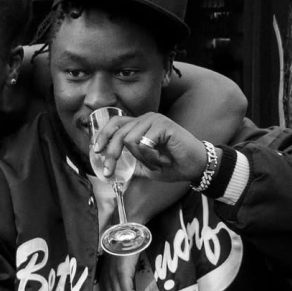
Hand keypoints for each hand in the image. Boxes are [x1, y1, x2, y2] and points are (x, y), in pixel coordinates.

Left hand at [92, 112, 207, 182]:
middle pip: (118, 133)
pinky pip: (144, 144)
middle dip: (111, 155)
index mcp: (141, 124)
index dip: (103, 135)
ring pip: (130, 140)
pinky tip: (163, 159)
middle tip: (109, 172)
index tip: (96, 150)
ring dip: (141, 159)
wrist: (195, 166)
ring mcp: (155, 119)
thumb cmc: (174, 164)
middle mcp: (146, 118)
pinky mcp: (163, 125)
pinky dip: (151, 157)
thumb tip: (113, 168)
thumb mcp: (146, 166)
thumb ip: (131, 163)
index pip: (115, 123)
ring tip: (156, 163)